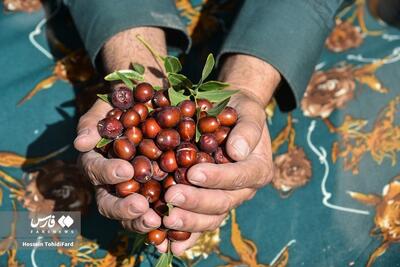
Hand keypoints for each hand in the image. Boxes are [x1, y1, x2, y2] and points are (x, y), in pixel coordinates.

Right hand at [74, 27, 201, 254]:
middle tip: (141, 208)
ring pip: (134, 213)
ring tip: (159, 220)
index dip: (108, 173)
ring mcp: (135, 189)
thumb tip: (80, 144)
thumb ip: (93, 123)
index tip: (126, 170)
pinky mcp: (157, 191)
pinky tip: (176, 224)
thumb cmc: (126, 100)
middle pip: (111, 203)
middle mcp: (114, 182)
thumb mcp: (108, 105)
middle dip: (124, 209)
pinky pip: (158, 210)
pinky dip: (165, 218)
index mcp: (99, 162)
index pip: (97, 172)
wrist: (154, 98)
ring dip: (142, 220)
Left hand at [156, 54, 280, 254]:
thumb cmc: (239, 111)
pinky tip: (168, 245)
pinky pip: (199, 224)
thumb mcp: (248, 111)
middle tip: (170, 197)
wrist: (230, 116)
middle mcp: (243, 189)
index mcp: (257, 168)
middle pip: (223, 202)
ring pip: (211, 218)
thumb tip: (238, 152)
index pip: (240, 177)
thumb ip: (248, 129)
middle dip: (196, 202)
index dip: (217, 178)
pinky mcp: (209, 204)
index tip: (192, 173)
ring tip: (165, 219)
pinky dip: (185, 237)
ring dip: (188, 222)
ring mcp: (226, 199)